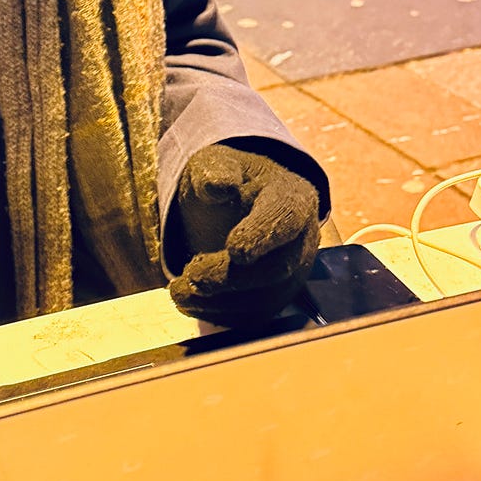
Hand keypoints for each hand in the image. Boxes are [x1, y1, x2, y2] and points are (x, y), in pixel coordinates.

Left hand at [168, 144, 320, 325]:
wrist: (235, 204)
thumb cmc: (228, 180)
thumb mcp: (216, 163)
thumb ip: (215, 170)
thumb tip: (218, 183)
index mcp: (292, 197)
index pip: (287, 217)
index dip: (264, 235)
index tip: (235, 248)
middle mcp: (301, 239)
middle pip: (279, 268)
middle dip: (232, 277)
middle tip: (191, 276)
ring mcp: (292, 273)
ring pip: (266, 299)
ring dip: (220, 302)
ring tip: (179, 292)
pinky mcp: (275, 297)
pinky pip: (255, 316)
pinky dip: (221, 315)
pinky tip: (190, 304)